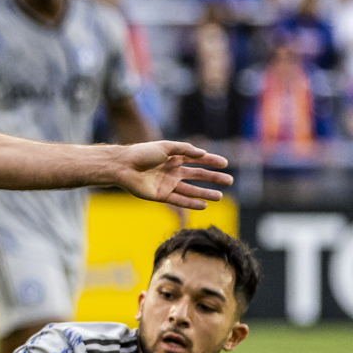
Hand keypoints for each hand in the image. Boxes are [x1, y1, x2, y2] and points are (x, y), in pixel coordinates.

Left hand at [108, 142, 234, 212]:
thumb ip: (185, 150)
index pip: (198, 159)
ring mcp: (168, 184)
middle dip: (213, 179)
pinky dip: (191, 203)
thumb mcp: (166, 147)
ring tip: (220, 197)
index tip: (225, 164)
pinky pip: (179, 200)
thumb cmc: (142, 153)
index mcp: (175, 157)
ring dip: (205, 193)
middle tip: (229, 181)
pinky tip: (204, 205)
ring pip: (191, 190)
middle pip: (198, 176)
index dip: (211, 161)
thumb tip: (203, 153)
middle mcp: (173, 171)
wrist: (123, 166)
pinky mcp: (161, 195)